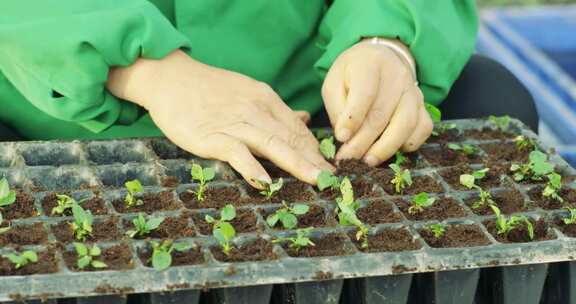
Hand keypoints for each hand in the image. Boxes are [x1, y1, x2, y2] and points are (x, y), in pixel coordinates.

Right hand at [107, 51, 332, 187]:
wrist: (170, 78)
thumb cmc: (208, 89)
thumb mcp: (247, 92)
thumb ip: (275, 110)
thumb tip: (305, 119)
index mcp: (265, 99)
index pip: (297, 128)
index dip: (315, 150)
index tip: (330, 169)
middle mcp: (256, 110)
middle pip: (291, 138)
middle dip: (314, 160)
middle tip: (333, 181)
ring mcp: (235, 123)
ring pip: (272, 144)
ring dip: (296, 164)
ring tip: (315, 181)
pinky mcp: (212, 136)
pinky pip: (237, 152)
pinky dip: (251, 167)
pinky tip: (265, 182)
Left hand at [322, 39, 432, 165]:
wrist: (378, 61)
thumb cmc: (351, 77)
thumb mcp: (334, 84)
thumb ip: (336, 107)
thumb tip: (344, 137)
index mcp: (370, 64)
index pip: (364, 94)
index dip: (352, 119)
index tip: (341, 138)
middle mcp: (397, 75)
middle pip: (382, 114)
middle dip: (363, 142)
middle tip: (348, 159)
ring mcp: (414, 91)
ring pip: (406, 124)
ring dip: (385, 148)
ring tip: (368, 161)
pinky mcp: (424, 105)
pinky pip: (423, 128)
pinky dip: (409, 144)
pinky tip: (391, 151)